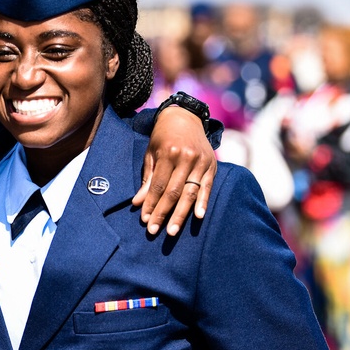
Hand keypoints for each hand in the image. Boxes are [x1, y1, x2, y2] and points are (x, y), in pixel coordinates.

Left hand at [132, 106, 217, 235]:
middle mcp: (185, 158)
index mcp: (168, 154)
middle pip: (173, 192)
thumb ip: (147, 178)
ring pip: (190, 193)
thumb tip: (137, 203)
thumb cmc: (163, 138)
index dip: (151, 204)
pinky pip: (207, 187)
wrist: (185, 118)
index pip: (158, 186)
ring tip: (172, 230)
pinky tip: (199, 216)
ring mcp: (201, 162)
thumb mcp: (151, 154)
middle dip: (163, 213)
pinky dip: (203, 202)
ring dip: (181, 214)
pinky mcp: (212, 166)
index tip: (145, 220)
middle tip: (154, 231)